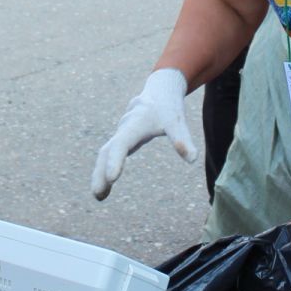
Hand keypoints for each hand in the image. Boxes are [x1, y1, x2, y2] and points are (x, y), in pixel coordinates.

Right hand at [90, 68, 191, 200]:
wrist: (159, 92)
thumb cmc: (168, 108)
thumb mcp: (177, 122)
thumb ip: (182, 139)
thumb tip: (192, 159)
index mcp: (135, 124)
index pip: (122, 144)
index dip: (115, 160)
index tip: (112, 178)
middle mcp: (124, 130)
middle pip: (106, 152)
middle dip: (101, 172)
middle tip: (98, 194)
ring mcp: (121, 135)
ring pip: (105, 155)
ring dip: (99, 175)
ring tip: (99, 197)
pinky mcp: (122, 140)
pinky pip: (109, 156)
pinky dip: (104, 171)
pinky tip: (105, 189)